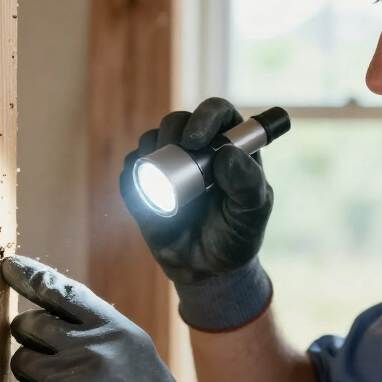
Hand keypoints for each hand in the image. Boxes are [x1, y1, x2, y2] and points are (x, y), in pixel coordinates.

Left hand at [0, 256, 262, 381]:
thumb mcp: (139, 360)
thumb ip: (100, 338)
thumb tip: (52, 325)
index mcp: (116, 331)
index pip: (63, 292)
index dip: (31, 276)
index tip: (8, 266)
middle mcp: (90, 348)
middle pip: (28, 326)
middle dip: (29, 341)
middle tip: (47, 363)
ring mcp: (68, 381)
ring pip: (20, 366)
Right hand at [119, 97, 273, 286]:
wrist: (207, 270)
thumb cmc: (236, 237)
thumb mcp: (251, 214)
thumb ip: (247, 184)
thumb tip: (226, 153)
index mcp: (230, 146)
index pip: (218, 112)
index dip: (205, 115)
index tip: (195, 140)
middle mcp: (197, 149)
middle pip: (177, 120)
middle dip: (171, 131)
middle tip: (175, 154)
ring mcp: (169, 165)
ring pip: (150, 139)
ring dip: (149, 150)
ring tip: (159, 179)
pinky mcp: (146, 185)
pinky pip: (131, 170)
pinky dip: (132, 177)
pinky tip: (143, 193)